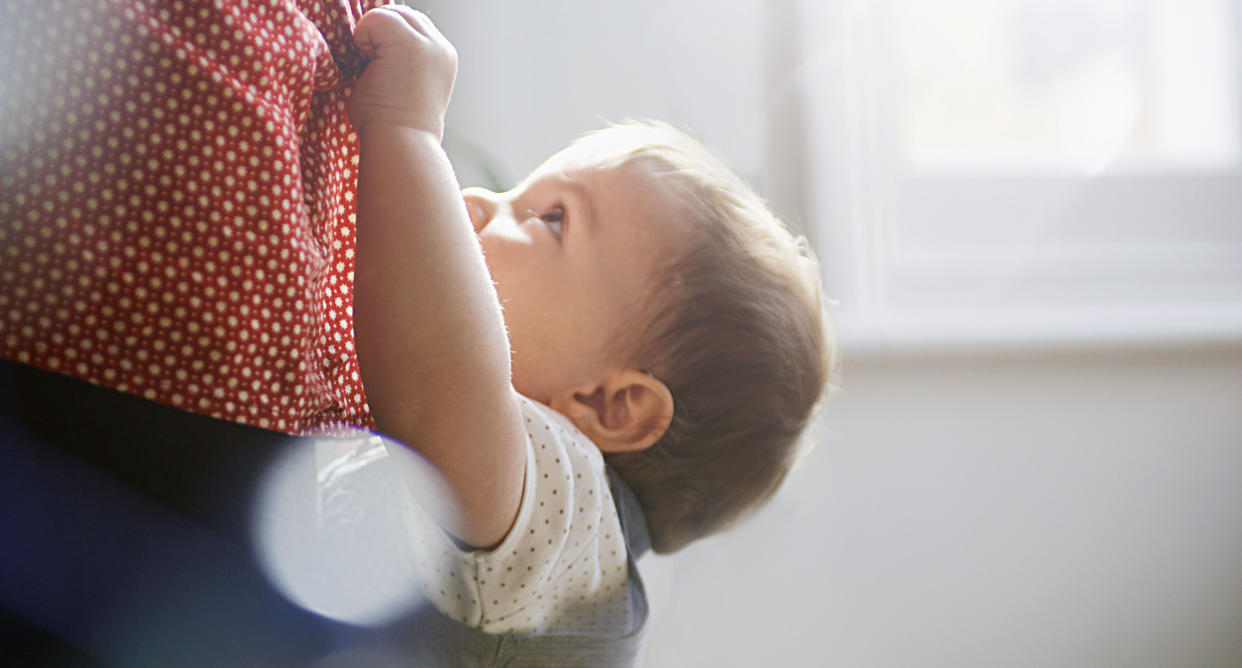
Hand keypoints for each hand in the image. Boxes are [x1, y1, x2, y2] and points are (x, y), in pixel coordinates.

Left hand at [348, 6, 456, 138]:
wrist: (401, 143)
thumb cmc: (393, 125)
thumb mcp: (402, 86)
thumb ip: (397, 60)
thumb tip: (373, 44)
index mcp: (443, 60)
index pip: (414, 25)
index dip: (389, 39)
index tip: (381, 67)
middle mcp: (441, 48)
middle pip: (403, 15)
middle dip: (381, 34)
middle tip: (374, 68)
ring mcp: (429, 43)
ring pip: (390, 13)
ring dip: (373, 37)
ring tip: (374, 69)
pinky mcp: (409, 42)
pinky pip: (374, 19)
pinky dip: (363, 38)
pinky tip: (369, 66)